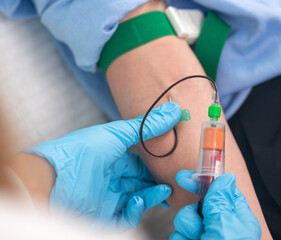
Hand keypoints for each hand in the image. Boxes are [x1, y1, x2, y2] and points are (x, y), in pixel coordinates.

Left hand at [25, 102, 180, 230]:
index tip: (171, 162)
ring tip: (165, 190)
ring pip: (137, 200)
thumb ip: (146, 126)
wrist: (53, 178)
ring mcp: (106, 198)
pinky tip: (138, 200)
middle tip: (174, 180)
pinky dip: (135, 210)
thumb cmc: (81, 151)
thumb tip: (173, 111)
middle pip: (140, 182)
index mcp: (110, 158)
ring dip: (152, 196)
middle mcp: (109, 178)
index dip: (154, 164)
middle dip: (157, 182)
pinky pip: (125, 217)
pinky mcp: (103, 217)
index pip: (138, 163)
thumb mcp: (117, 134)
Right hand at [170, 170, 260, 239]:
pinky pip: (177, 235)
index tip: (186, 177)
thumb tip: (225, 177)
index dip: (204, 181)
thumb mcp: (225, 226)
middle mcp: (222, 228)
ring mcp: (206, 236)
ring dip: (186, 230)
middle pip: (199, 204)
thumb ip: (221, 201)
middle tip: (197, 225)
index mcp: (239, 219)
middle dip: (192, 214)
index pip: (221, 190)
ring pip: (185, 220)